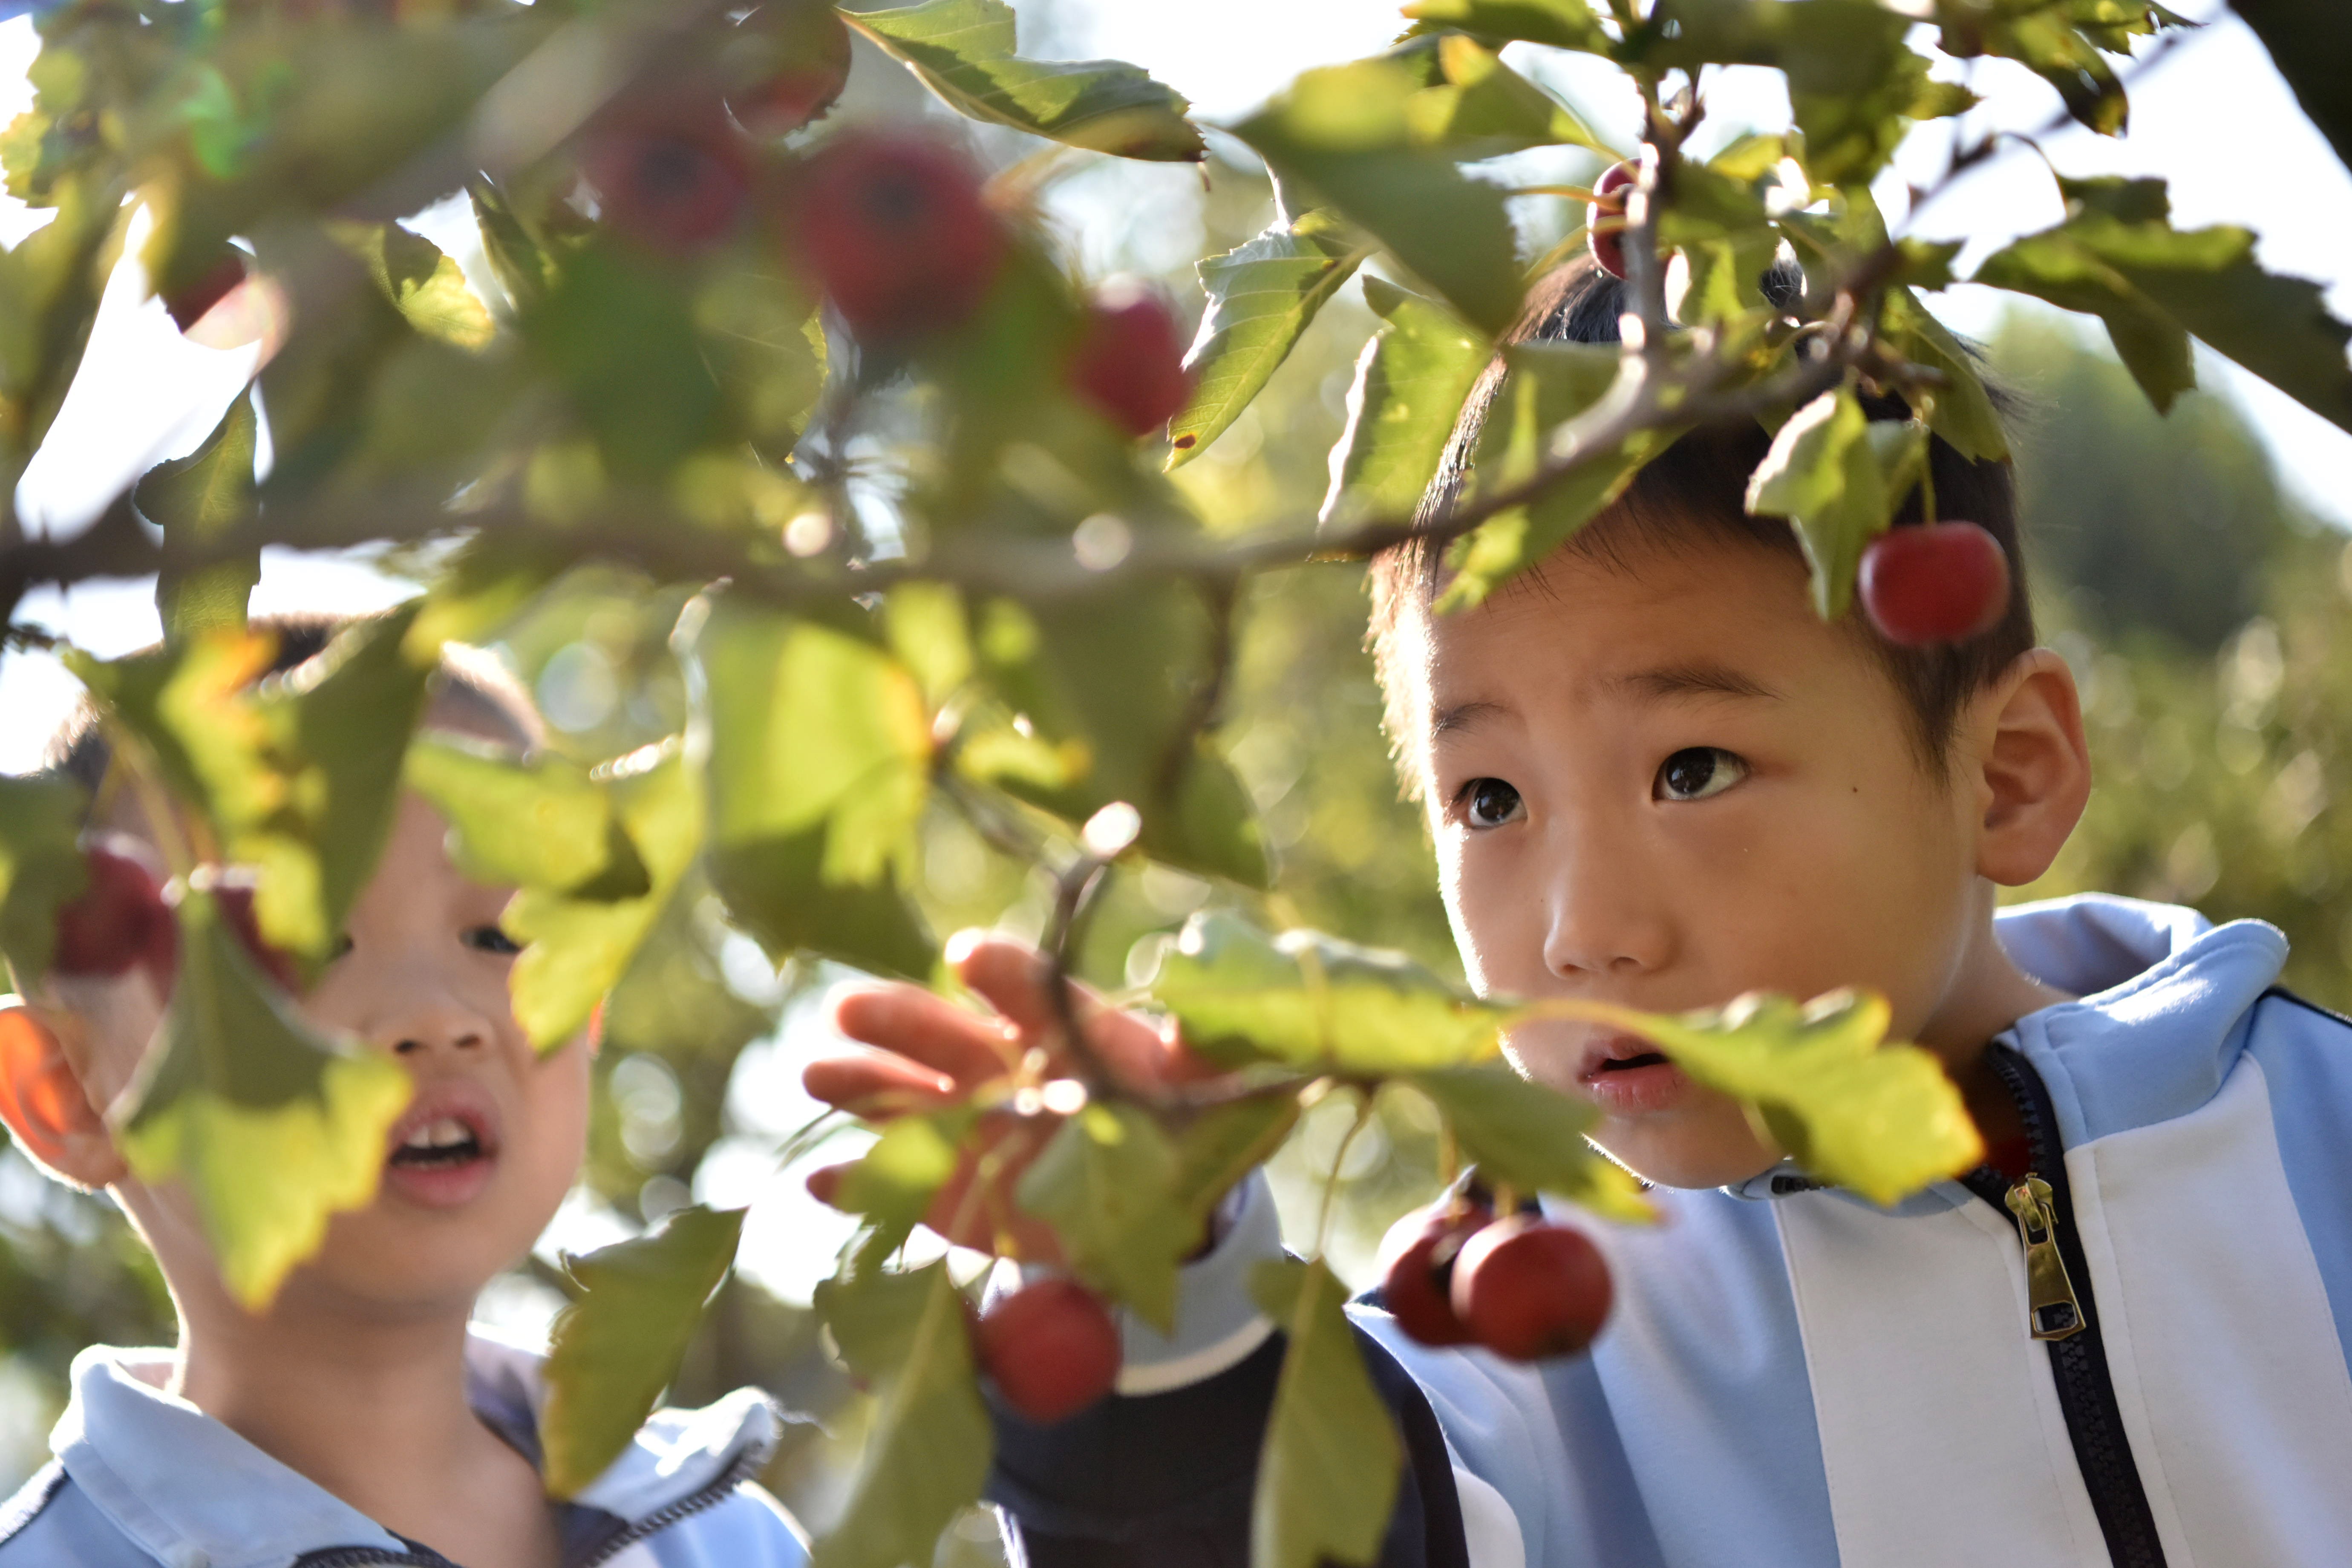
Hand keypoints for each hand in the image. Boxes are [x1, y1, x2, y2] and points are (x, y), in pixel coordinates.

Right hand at [802, 929, 1212, 1258]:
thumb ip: (1206, 1045)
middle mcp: (1000, 1067)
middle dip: (899, 1019)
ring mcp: (963, 1126)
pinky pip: (893, 1186)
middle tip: (850, 1006)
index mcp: (1060, 1027)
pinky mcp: (942, 1191)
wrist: (1144, 1200)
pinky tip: (822, 1178)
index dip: (1002, 974)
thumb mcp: (1200, 1083)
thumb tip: (1220, 1004)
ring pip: (902, 1097)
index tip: (972, 957)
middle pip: (945, 1035)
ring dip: (860, 1083)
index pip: (1028, 990)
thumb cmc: (1171, 1118)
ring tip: (819, 1070)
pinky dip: (857, 1184)